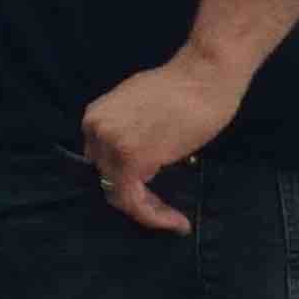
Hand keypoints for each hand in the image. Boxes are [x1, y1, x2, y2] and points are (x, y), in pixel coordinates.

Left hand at [80, 50, 246, 230]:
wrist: (204, 76)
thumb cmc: (185, 90)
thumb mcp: (141, 110)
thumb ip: (131, 133)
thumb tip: (139, 153)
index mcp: (94, 118)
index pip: (101, 162)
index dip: (125, 181)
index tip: (151, 194)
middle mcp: (95, 131)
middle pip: (108, 179)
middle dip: (137, 198)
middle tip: (165, 211)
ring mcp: (111, 145)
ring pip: (120, 194)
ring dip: (148, 212)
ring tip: (174, 221)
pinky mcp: (133, 160)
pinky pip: (135, 201)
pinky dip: (154, 216)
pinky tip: (177, 222)